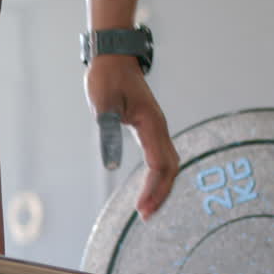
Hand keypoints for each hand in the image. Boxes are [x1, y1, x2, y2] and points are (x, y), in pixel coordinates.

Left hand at [84, 55, 178, 218]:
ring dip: (161, 187)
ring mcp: (157, 128)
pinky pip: (162, 157)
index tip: (141, 209)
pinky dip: (159, 176)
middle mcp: (159, 127)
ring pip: (169, 164)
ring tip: (148, 209)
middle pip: (169, 168)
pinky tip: (149, 188)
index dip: (152, 189)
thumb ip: (109, 133)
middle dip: (160, 193)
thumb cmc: (107, 77)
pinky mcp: (152, 128)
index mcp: (151, 123)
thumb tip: (111, 164)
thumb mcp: (103, 104)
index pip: (158, 164)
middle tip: (145, 216)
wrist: (114, 56)